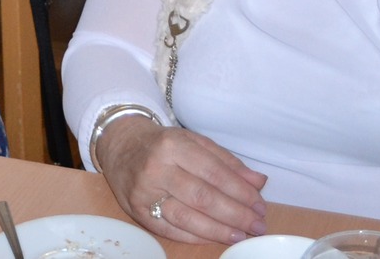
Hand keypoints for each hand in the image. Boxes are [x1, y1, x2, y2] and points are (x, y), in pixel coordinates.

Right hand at [95, 115, 267, 245]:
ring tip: (241, 235)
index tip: (259, 205)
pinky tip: (215, 237)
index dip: (241, 192)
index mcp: (173, 145)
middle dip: (235, 214)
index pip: (214, 172)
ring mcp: (144, 192)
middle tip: (257, 225)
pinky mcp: (137, 211)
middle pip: (203, 197)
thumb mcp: (193, 142)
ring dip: (219, 230)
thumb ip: (226, 161)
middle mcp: (156, 168)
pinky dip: (196, 237)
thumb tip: (258, 182)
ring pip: (187, 217)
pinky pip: (171, 230)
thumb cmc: (162, 144)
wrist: (120, 145)